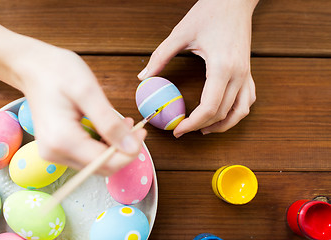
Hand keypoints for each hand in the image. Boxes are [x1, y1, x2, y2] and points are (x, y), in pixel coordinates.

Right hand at [11, 38, 145, 174]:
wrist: (31, 67)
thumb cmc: (57, 72)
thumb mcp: (88, 92)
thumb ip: (110, 123)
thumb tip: (132, 147)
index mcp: (62, 141)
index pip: (106, 163)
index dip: (130, 152)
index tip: (142, 131)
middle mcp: (55, 154)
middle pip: (101, 167)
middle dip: (123, 150)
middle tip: (134, 127)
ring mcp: (54, 153)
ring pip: (96, 163)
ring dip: (114, 147)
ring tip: (122, 123)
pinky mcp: (57, 148)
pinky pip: (87, 155)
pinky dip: (103, 144)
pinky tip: (108, 127)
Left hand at [138, 0, 257, 136]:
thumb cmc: (210, 12)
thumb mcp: (181, 33)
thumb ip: (160, 56)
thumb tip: (144, 77)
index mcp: (222, 67)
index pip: (209, 108)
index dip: (192, 123)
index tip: (177, 129)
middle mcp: (238, 74)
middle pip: (222, 113)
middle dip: (200, 126)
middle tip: (181, 130)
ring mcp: (246, 74)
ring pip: (240, 111)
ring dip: (223, 125)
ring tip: (203, 130)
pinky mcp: (248, 71)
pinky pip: (248, 100)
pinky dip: (236, 113)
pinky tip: (223, 114)